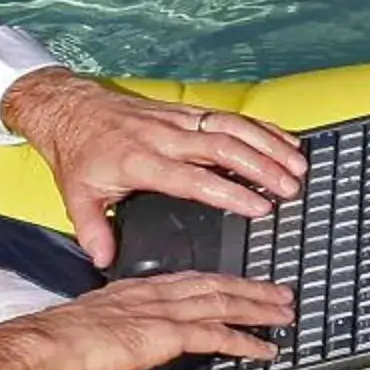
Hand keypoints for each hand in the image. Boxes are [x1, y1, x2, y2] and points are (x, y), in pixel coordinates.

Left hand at [0, 67, 307, 264]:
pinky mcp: (186, 112)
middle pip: (221, 147)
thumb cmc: (78, 154)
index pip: (193, 178)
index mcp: (140, 161)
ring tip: (298, 164)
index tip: (259, 207)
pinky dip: (261, 127)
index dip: (229, 192)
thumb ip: (93, 231)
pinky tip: (285, 140)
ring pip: (231, 126)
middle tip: (290, 187)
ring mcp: (178, 120)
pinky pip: (229, 116)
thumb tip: (104, 261)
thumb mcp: (76, 196)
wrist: (71, 108)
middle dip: (261, 165)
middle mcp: (164, 137)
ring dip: (268, 143)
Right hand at [0, 273, 294, 369]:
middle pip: (216, 286)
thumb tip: (134, 335)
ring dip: (258, 310)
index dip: (223, 282)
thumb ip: (123, 323)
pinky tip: (263, 349)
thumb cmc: (60, 338)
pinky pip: (215, 336)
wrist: (44, 344)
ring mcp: (163, 312)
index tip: (244, 285)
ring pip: (223, 304)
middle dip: (253, 290)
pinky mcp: (165, 335)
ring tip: (284, 316)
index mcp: (139, 288)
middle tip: (282, 295)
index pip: (192, 280)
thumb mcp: (97, 321)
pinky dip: (244, 342)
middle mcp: (156, 293)